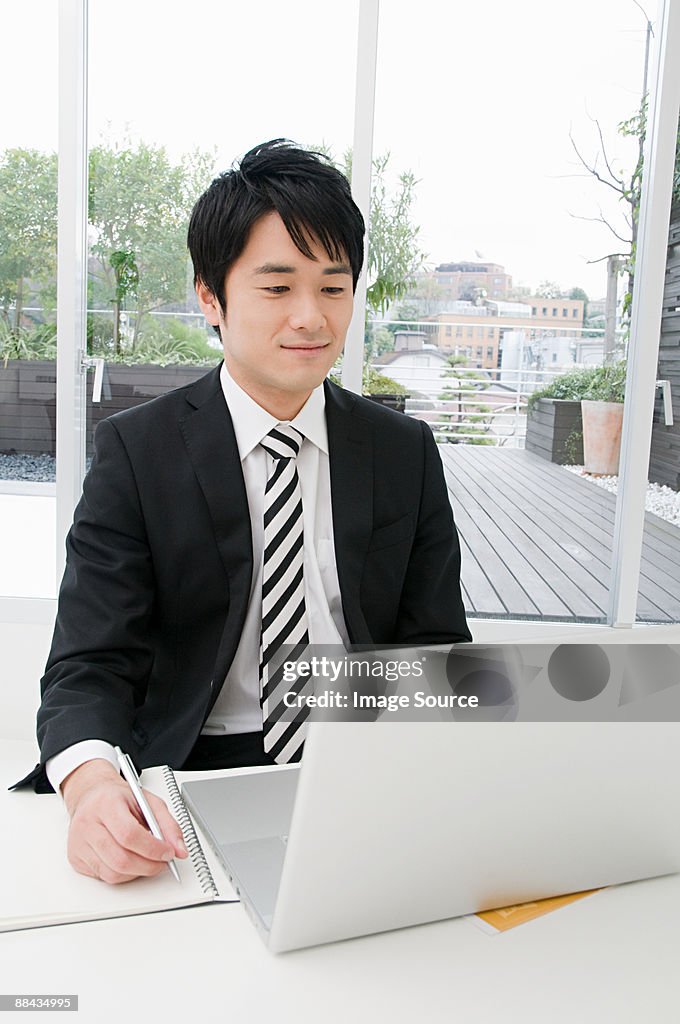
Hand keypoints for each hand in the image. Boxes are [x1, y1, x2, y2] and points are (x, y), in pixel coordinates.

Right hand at [61, 759, 187, 883]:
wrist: (91, 796)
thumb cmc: (119, 798)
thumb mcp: (148, 801)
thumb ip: (168, 824)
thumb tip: (179, 850)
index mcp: (106, 804)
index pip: (129, 835)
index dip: (152, 848)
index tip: (168, 853)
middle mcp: (88, 824)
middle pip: (120, 859)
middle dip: (148, 866)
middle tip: (162, 862)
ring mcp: (79, 843)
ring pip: (112, 873)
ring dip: (137, 872)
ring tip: (148, 861)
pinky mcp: (76, 859)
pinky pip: (104, 877)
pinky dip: (123, 874)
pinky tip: (130, 861)